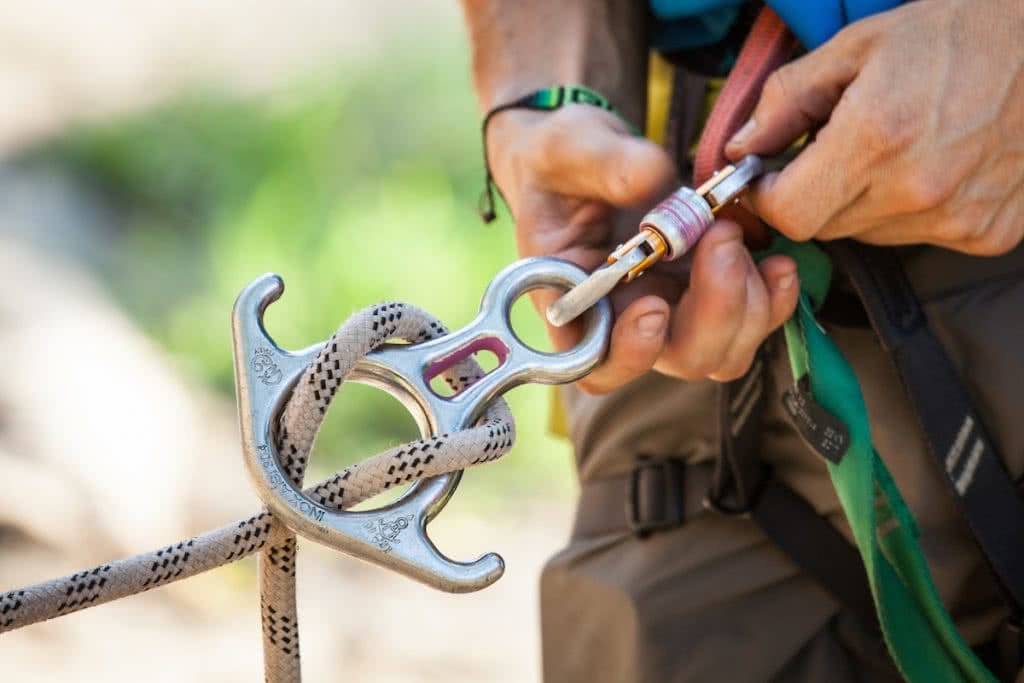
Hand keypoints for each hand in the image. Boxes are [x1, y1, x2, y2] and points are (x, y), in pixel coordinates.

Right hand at [487, 104, 797, 392]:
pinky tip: (776, 260)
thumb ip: (604, 164)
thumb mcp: (567, 147)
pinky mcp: (706, 295)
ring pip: (720, 351)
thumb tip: (653, 180)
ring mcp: (669, 312)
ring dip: (746, 302)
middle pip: (676, 358)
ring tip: (733, 230)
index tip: (653, 305)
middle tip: (720, 235)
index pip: (594, 361)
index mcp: (572, 300)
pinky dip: (772, 299)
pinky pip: (750, 324)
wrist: (582, 158)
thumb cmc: (558, 162)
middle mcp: (622, 320)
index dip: (630, 351)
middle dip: (713, 312)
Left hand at [727, 0, 1023, 255]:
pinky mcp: (986, 232)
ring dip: (861, 202)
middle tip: (835, 149)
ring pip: (867, 235)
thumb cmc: (954, 35)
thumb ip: (785, 101)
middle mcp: (916, 190)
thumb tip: (740, 148)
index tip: (769, 175)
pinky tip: (930, 166)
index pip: (788, 213)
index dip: (767, 196)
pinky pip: (918, 237)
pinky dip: (910, 210)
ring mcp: (956, 217)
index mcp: (876, 139)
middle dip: (812, 193)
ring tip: (892, 149)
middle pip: (823, 227)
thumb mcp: (855, 48)